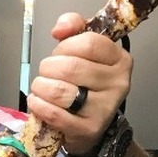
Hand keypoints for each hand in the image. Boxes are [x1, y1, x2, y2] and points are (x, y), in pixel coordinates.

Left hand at [28, 12, 131, 155]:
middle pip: (70, 67)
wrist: (88, 125)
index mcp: (119, 60)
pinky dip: (38, 105)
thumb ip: (73, 29)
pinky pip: (53, 114)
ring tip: (41, 88)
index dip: (65, 46)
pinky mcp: (87, 129)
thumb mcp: (82, 51)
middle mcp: (118, 83)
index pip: (89, 42)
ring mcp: (104, 108)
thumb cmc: (83, 84)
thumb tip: (60, 28)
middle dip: (48, 68)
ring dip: (40, 87)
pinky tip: (37, 102)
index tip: (59, 53)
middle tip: (47, 73)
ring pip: (59, 90)